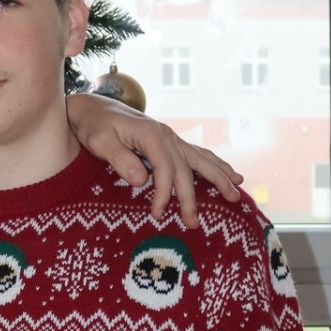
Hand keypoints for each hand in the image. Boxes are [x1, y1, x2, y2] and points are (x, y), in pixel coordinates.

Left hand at [67, 93, 241, 227]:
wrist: (93, 108)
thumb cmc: (94, 125)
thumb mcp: (100, 142)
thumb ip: (120, 160)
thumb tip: (142, 180)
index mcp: (150, 134)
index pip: (165, 168)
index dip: (163, 193)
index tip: (157, 213)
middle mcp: (166, 135)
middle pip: (187, 168)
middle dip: (193, 196)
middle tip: (194, 222)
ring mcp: (170, 137)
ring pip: (200, 159)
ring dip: (219, 177)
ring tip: (236, 194)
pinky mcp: (170, 141)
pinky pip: (197, 154)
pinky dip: (214, 165)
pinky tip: (230, 174)